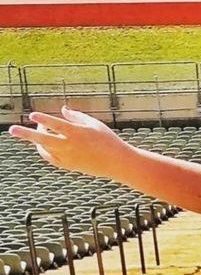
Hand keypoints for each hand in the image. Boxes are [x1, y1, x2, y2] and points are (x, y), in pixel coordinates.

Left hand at [8, 106, 130, 178]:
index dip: (43, 119)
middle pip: (43, 139)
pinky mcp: (67, 165)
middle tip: (12, 129)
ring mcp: (67, 157)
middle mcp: (69, 145)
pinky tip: (43, 143)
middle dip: (26, 134)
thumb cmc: (107, 139)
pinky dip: (44, 149)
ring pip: (44, 148)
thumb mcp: (94, 124)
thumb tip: (62, 109)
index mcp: (77, 133)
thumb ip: (76, 116)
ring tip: (35, 131)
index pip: (56, 124)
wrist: (115, 162)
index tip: (32, 114)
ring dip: (37, 139)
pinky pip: (50, 157)